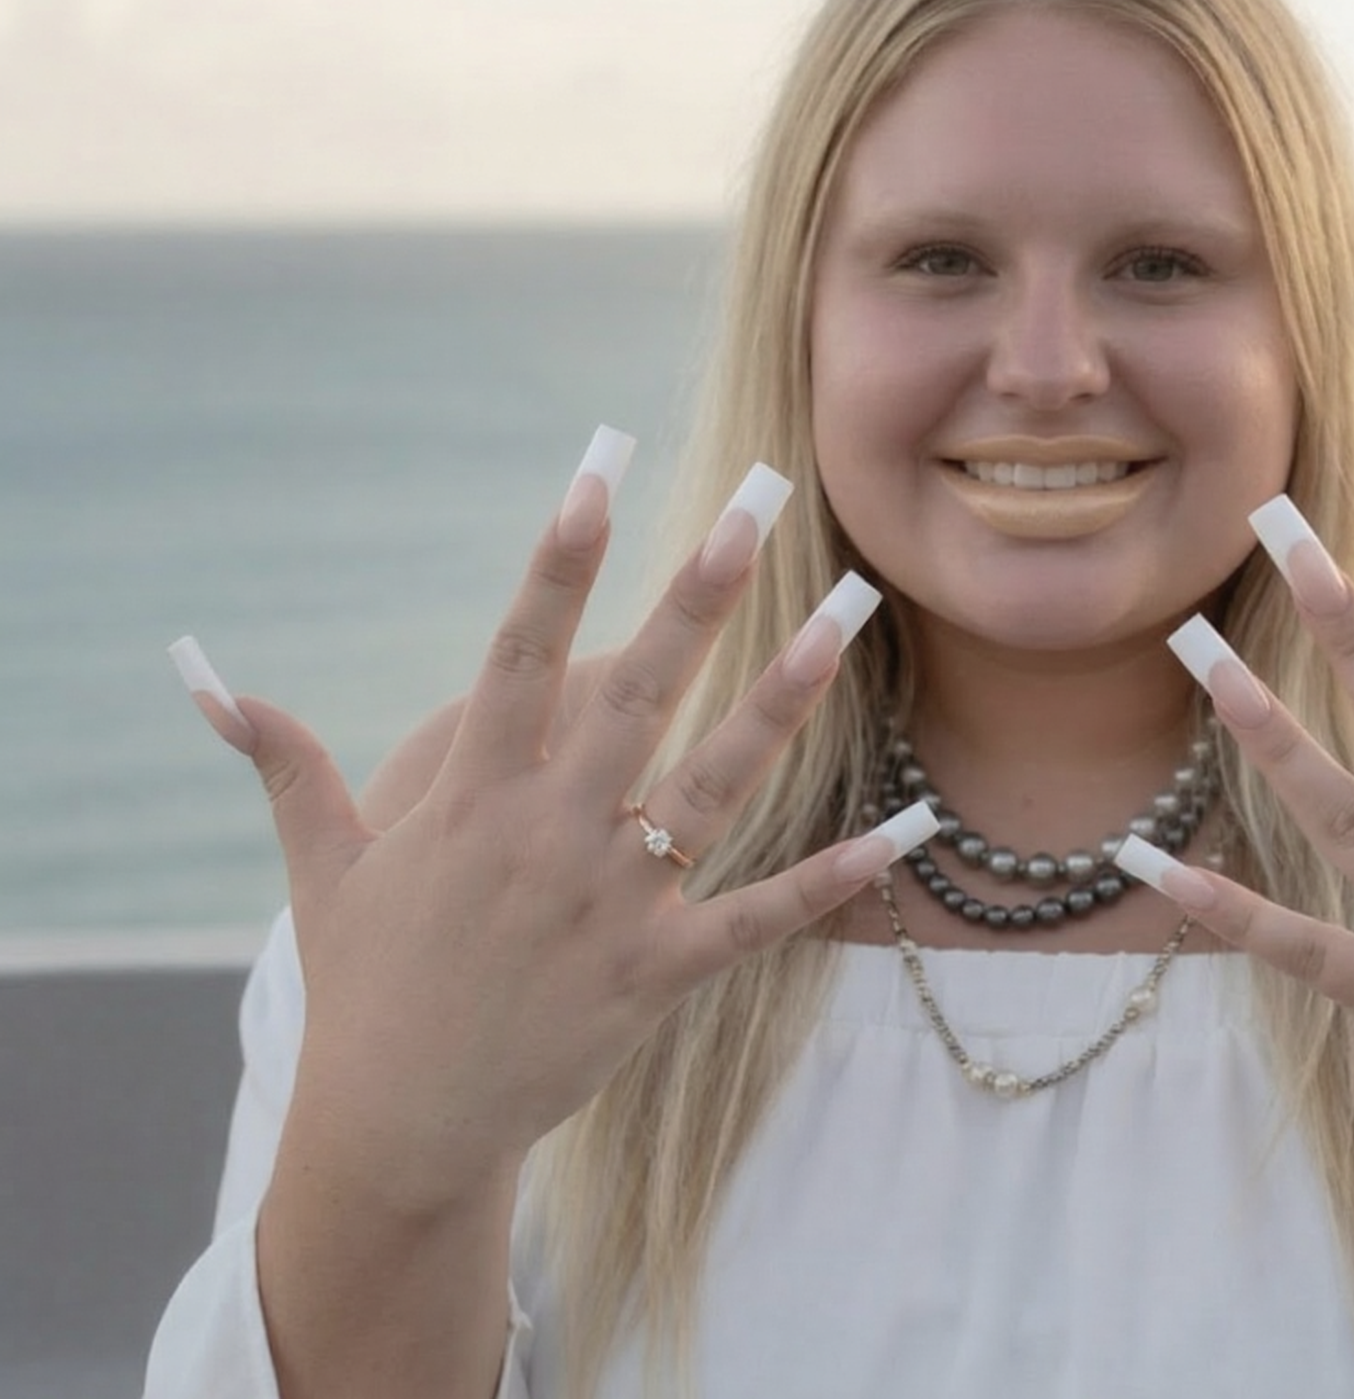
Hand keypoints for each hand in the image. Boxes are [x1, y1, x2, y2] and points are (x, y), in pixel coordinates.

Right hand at [170, 431, 923, 1204]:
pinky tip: (906, 825)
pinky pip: (759, 915)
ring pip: (716, 780)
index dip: (559, 558)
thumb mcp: (320, 867)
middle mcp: (548, 835)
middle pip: (636, 691)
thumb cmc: (363, 987)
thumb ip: (282, 765)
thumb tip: (205, 682)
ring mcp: (609, 904)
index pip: (522, 651)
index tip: (596, 469)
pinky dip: (834, 875)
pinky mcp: (657, 974)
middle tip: (758, 500)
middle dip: (699, 590)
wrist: (398, 1127)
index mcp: (470, 797)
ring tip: (846, 614)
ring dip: (785, 694)